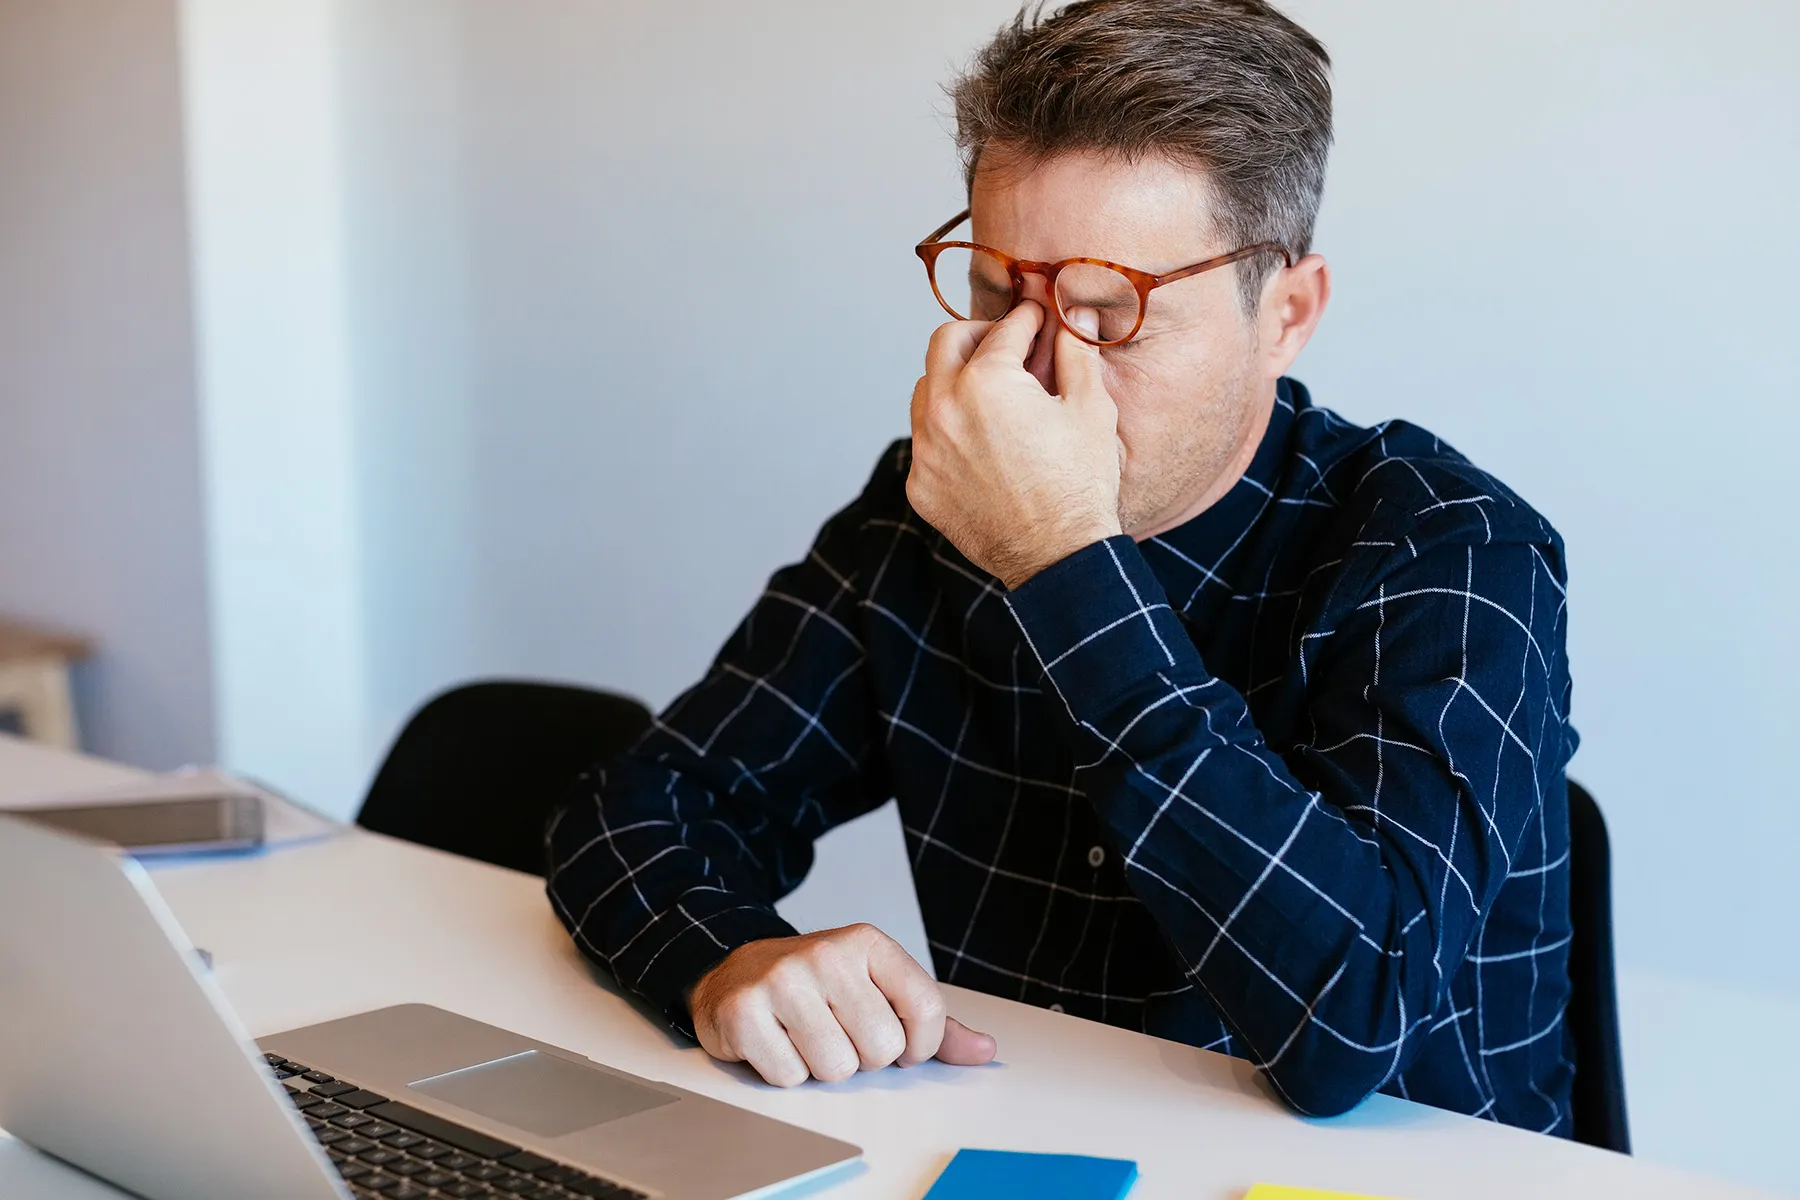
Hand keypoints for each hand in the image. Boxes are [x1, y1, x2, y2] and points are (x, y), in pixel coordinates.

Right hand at [686, 923, 996, 1085]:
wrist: (737, 974)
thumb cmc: (818, 988)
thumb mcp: (878, 990)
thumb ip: (933, 1023)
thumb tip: (985, 1051)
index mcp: (867, 943)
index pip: (925, 1007)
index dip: (920, 1045)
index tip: (902, 1046)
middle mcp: (826, 954)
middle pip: (880, 1048)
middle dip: (864, 1058)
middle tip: (839, 1035)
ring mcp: (781, 980)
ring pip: (836, 1069)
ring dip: (823, 1068)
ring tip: (807, 1038)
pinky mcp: (744, 1012)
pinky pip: (790, 1077)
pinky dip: (786, 1073)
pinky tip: (777, 1043)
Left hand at [907, 300, 1122, 589]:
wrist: (1058, 557)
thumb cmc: (1080, 484)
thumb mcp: (1090, 409)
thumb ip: (1075, 354)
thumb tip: (1073, 316)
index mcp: (987, 382)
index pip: (1004, 329)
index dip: (1027, 318)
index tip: (1036, 317)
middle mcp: (944, 409)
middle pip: (944, 342)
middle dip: (977, 334)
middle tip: (1002, 344)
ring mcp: (926, 450)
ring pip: (925, 390)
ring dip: (953, 381)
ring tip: (989, 394)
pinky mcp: (920, 485)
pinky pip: (924, 441)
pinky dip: (946, 431)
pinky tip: (979, 443)